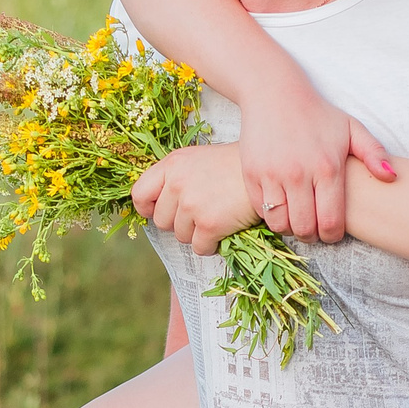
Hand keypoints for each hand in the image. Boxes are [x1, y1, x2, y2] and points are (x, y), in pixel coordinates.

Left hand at [133, 144, 259, 254]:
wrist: (269, 171)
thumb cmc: (235, 166)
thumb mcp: (198, 160)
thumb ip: (176, 178)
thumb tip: (158, 208)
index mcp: (172, 164)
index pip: (139, 194)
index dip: (147, 209)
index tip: (159, 212)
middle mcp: (177, 184)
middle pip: (161, 221)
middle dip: (179, 223)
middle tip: (200, 215)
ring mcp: (192, 205)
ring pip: (181, 236)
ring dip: (197, 234)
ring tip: (216, 218)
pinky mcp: (209, 224)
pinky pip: (199, 248)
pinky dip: (211, 245)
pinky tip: (224, 231)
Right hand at [238, 92, 394, 243]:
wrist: (275, 92)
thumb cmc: (317, 113)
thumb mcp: (351, 128)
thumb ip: (373, 153)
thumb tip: (391, 177)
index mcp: (328, 168)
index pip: (331, 222)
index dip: (332, 236)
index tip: (332, 233)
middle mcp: (299, 174)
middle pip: (305, 228)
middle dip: (311, 236)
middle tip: (313, 230)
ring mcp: (272, 174)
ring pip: (280, 223)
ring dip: (289, 228)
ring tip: (295, 219)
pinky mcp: (251, 173)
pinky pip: (260, 209)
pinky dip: (270, 214)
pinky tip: (280, 206)